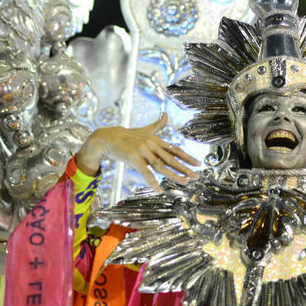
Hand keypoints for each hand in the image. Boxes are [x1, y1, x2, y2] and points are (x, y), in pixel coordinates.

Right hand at [76, 114, 199, 192]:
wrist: (106, 138)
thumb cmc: (127, 136)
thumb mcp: (144, 130)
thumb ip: (157, 125)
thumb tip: (166, 115)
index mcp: (156, 139)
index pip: (175, 149)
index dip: (187, 157)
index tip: (198, 164)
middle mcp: (151, 144)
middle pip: (171, 158)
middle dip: (185, 168)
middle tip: (196, 176)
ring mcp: (142, 150)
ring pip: (161, 166)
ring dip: (174, 175)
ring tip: (185, 182)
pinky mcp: (133, 158)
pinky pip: (145, 172)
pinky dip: (153, 182)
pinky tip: (159, 190)